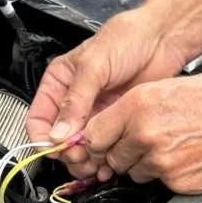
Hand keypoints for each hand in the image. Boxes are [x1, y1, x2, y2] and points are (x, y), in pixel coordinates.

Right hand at [26, 8, 190, 170]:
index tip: (58, 150)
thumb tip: (58, 133)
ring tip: (97, 163)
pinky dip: (104, 158)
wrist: (163, 39)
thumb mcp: (94, 65)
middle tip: (83, 158)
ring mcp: (95, 112)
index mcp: (60, 82)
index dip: (44, 138)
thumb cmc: (127, 39)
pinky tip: (110, 162)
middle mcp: (75, 100)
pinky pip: (104, 146)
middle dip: (68, 153)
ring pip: (81, 147)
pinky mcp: (116, 121)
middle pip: (59, 139)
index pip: (39, 118)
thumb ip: (75, 100)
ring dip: (86, 160)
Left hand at [78, 71, 201, 194]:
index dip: (97, 140)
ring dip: (144, 164)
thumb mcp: (169, 85)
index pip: (94, 133)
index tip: (101, 142)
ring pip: (133, 172)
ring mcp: (159, 161)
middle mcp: (144, 133)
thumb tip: (114, 121)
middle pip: (111, 157)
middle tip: (142, 143)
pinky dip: (166, 174)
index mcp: (139, 104)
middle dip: (122, 153)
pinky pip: (158, 183)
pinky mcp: (175, 181)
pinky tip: (183, 157)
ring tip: (169, 147)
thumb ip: (136, 106)